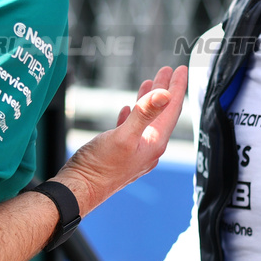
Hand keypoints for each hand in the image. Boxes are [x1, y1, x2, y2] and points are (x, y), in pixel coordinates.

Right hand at [57, 65, 187, 213]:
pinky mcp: (122, 155)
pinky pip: (132, 130)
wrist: (79, 191)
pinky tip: (127, 109)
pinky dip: (133, 116)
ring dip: (148, 101)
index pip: (171, 109)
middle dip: (165, 90)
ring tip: (149, 83)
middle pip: (162, 114)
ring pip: (147, 121)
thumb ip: (144, 114)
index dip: (176, 87)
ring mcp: (136, 152)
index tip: (181, 69)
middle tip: (167, 70)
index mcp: (154, 143)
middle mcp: (149, 148)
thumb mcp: (123, 136)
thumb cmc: (99, 167)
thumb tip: (165, 94)